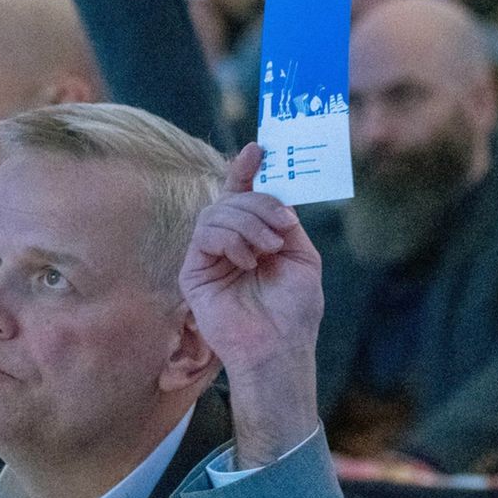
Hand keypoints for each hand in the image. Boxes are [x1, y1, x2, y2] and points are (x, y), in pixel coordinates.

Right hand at [180, 143, 323, 467]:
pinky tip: (247, 261)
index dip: (247, 170)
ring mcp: (209, 256)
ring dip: (249, 223)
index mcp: (256, 237)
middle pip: (233, 198)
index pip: (244, 196)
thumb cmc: (295, 311)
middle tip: (283, 225)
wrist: (279, 348)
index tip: (258, 149)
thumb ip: (288, 223)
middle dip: (260, 203)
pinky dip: (231, 240)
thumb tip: (275, 193)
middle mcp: (230, 243)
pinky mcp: (193, 271)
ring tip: (268, 250)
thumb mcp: (303, 257)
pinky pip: (206, 234)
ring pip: (218, 212)